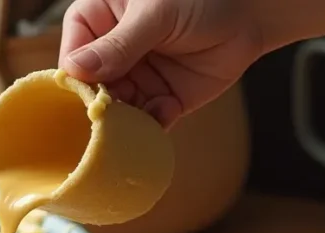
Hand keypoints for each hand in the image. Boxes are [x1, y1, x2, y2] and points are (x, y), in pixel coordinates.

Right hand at [59, 0, 264, 127]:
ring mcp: (135, 79)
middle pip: (92, 91)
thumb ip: (119, 43)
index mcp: (97, 22)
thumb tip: (77, 69)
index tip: (85, 96)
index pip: (72, 57)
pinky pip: (147, 122)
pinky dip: (152, 127)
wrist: (251, 12)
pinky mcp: (160, 100)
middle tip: (106, 122)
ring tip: (133, 127)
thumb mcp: (156, 13)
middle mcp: (110, 55)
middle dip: (100, 109)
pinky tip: (163, 115)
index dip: (76, 80)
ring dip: (124, 123)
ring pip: (117, 112)